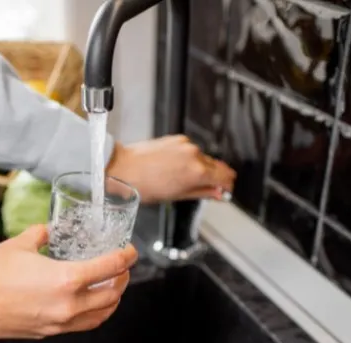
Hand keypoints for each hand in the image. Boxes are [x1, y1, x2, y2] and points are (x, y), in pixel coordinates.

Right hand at [0, 225, 137, 338]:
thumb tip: (46, 231)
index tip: (130, 251)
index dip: (125, 257)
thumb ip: (39, 236)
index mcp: (66, 279)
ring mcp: (58, 323)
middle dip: (123, 279)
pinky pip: (80, 325)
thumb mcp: (18, 244)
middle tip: (122, 267)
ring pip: (100, 315)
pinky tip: (87, 304)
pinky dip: (92, 314)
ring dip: (111, 300)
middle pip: (112, 295)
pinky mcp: (46, 333)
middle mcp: (68, 305)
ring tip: (111, 287)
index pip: (110, 267)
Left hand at [106, 135, 236, 203]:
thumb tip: (218, 193)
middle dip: (214, 177)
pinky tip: (175, 168)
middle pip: (216, 166)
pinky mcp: (176, 139)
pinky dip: (188, 159)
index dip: (227, 185)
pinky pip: (189, 150)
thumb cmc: (144, 185)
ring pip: (202, 158)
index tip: (225, 190)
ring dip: (200, 167)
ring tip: (183, 179)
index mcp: (197, 171)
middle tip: (207, 188)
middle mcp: (194, 154)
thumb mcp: (177, 196)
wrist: (123, 169)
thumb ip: (203, 192)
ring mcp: (185, 145)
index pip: (225, 176)